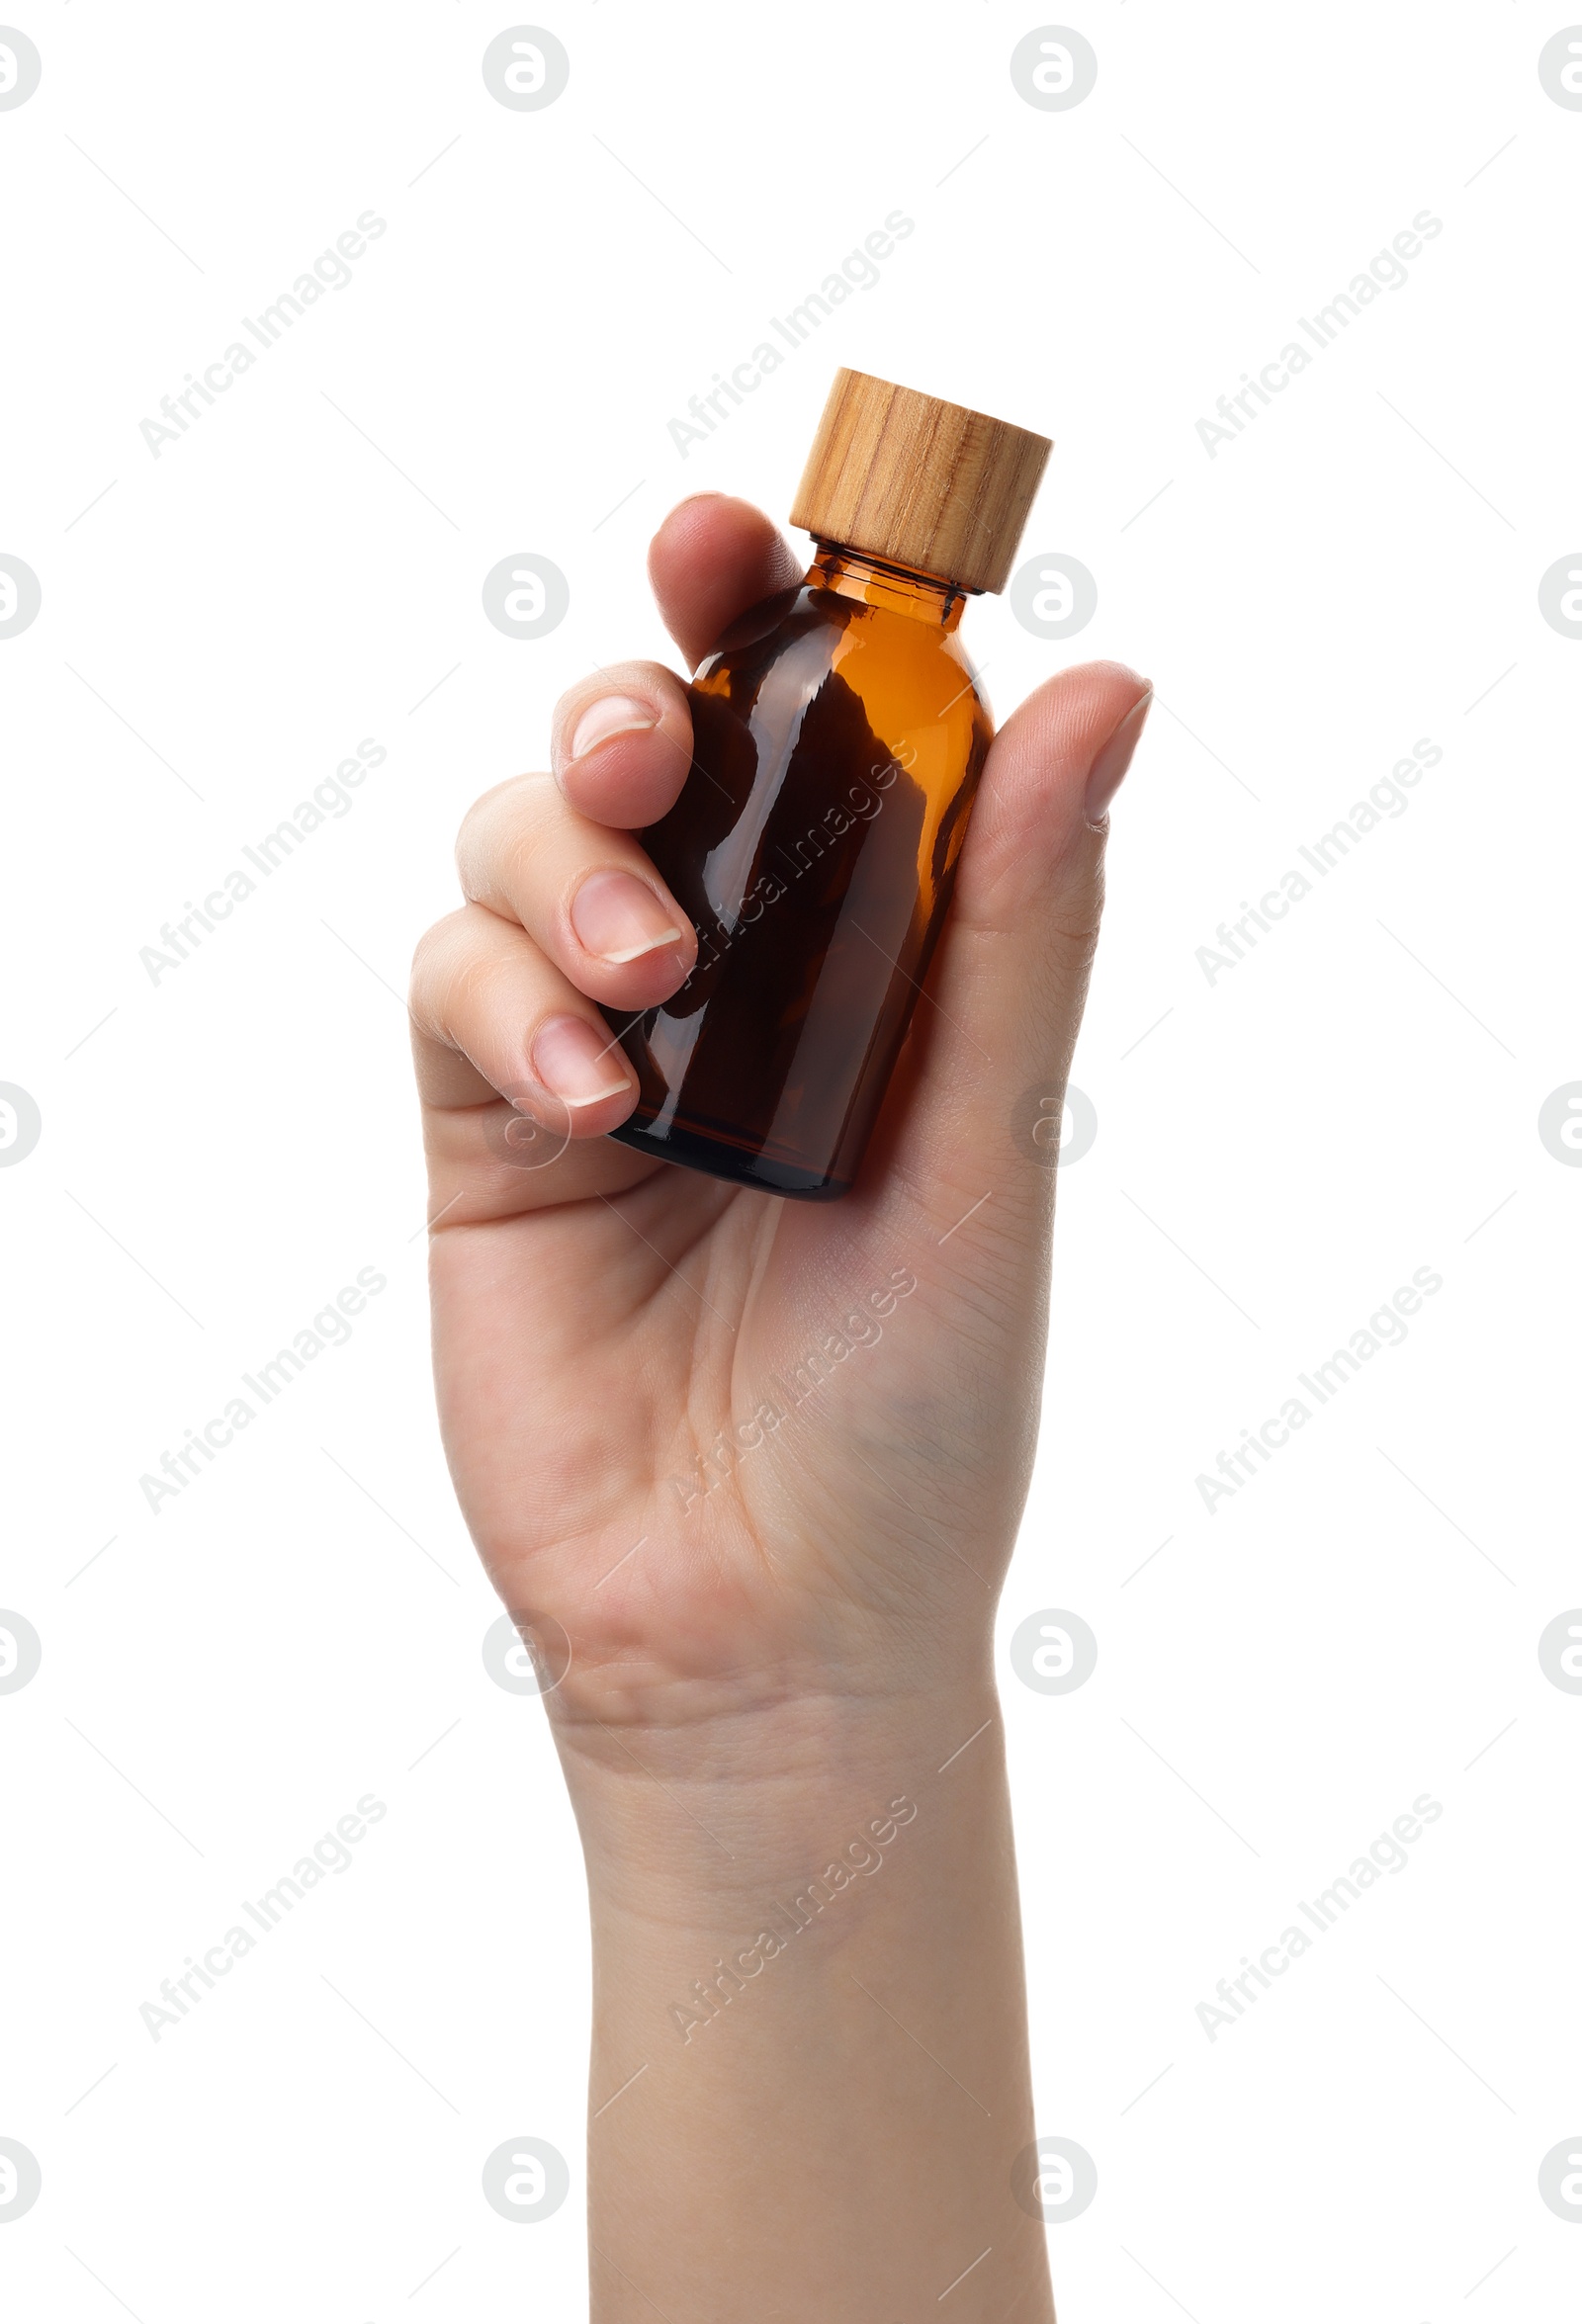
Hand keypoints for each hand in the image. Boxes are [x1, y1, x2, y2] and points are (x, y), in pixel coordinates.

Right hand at [410, 495, 1148, 1754]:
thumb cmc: (916, 1419)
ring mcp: (599, 1055)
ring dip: (568, 865)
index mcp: (877, 970)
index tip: (748, 534)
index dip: (773, 616)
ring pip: (522, 847)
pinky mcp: (486, 1139)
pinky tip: (590, 1087)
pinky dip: (504, 996)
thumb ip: (1022, 923)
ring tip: (649, 976)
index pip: (820, 743)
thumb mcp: (989, 1152)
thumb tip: (1107, 682)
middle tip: (656, 731)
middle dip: (632, 703)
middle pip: (643, 758)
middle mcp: (734, 988)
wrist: (770, 1633)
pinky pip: (449, 988)